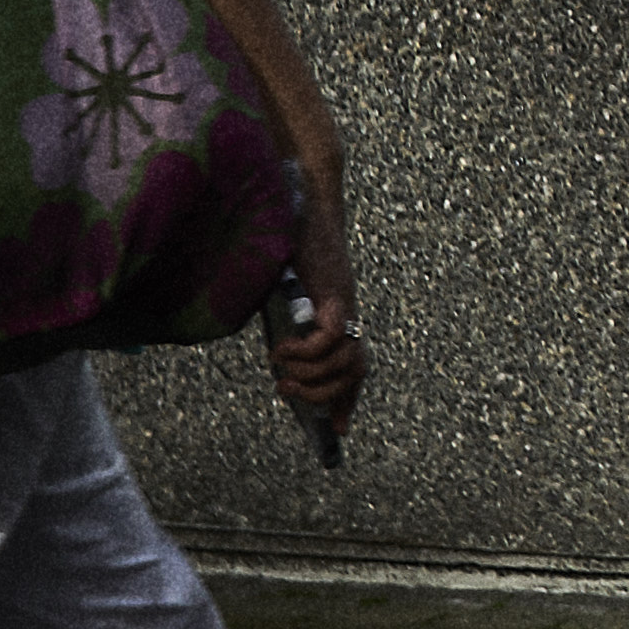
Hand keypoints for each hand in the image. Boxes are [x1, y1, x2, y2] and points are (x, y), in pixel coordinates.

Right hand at [266, 170, 367, 423]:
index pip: (355, 365)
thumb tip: (273, 355)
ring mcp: (343, 302)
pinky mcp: (333, 291)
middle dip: (325, 397)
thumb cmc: (286, 241)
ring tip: (283, 376)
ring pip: (346, 361)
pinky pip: (330, 337)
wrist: (298, 196)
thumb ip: (284, 321)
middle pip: (356, 370)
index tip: (338, 431)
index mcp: (338, 314)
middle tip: (289, 394)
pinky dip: (306, 352)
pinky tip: (281, 351)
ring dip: (312, 378)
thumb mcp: (282, 292)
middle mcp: (347, 312)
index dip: (348, 399)